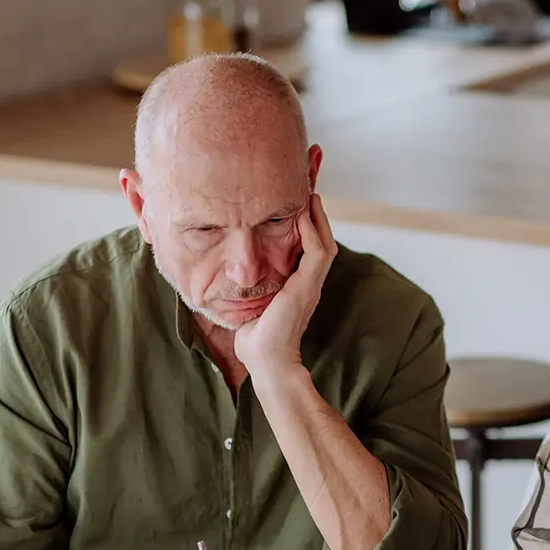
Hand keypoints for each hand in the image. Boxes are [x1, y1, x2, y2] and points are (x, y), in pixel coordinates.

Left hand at [233, 194, 337, 377]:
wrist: (265, 359)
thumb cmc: (254, 336)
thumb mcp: (249, 300)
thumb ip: (247, 283)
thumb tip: (224, 267)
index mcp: (298, 284)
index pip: (309, 248)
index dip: (307, 225)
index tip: (295, 203)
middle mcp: (308, 282)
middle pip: (323, 240)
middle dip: (317, 215)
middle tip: (309, 190)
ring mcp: (311, 284)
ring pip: (325, 243)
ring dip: (318, 218)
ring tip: (310, 196)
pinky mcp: (308, 287)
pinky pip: (317, 253)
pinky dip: (312, 232)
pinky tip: (302, 216)